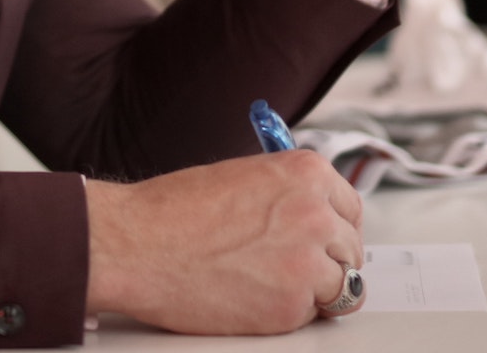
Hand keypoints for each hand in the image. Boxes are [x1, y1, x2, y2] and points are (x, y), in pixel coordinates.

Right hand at [85, 150, 367, 333]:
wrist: (136, 244)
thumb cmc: (171, 212)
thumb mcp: (242, 177)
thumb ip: (285, 195)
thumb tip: (310, 215)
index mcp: (306, 172)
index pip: (351, 207)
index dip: (336, 229)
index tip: (327, 241)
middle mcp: (316, 211)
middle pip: (351, 247)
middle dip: (328, 261)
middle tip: (292, 268)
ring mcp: (308, 260)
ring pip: (342, 284)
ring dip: (314, 289)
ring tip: (269, 283)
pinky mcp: (292, 303)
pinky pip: (312, 314)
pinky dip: (289, 312)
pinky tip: (253, 297)